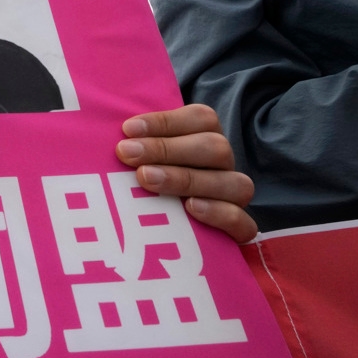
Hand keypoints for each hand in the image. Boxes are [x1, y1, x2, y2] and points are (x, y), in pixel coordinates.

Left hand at [117, 104, 257, 242]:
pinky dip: (219, 213)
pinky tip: (190, 208)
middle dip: (168, 149)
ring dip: (187, 179)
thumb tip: (113, 132)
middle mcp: (224, 165)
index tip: (128, 130)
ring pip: (233, 182)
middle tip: (127, 154)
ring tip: (146, 179)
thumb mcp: (139, 157)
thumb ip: (134, 142)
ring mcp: (234, 197)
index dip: (165, 121)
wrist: (162, 238)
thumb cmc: (144, 180)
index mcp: (206, 137)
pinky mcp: (239, 230)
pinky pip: (244, 222)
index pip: (200, 118)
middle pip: (215, 147)